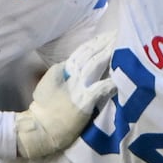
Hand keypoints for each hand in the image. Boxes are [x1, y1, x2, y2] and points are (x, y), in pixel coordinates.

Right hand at [14, 33, 116, 157]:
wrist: (40, 128)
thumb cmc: (44, 109)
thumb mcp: (49, 84)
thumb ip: (62, 73)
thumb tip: (73, 67)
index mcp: (62, 69)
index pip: (82, 51)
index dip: (96, 42)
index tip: (108, 36)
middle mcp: (70, 74)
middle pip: (90, 53)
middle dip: (105, 43)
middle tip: (119, 34)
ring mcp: (78, 87)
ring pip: (95, 64)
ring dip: (109, 54)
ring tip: (122, 47)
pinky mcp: (84, 101)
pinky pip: (100, 88)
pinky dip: (110, 83)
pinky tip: (119, 79)